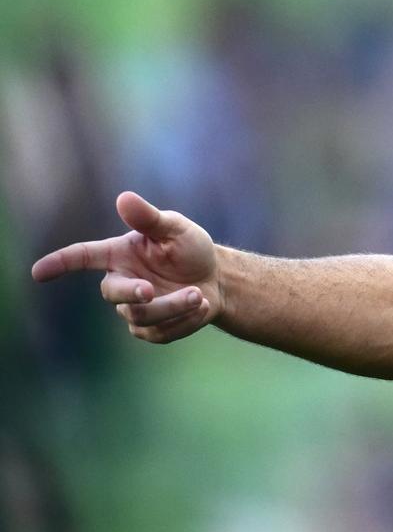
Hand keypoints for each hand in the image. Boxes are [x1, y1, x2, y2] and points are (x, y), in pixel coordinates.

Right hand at [31, 191, 220, 343]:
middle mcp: (122, 282)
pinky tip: (203, 306)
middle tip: (151, 290)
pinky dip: (186, 320)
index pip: (83, 256)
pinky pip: (160, 333)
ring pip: (141, 317)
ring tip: (198, 294)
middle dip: (132, 293)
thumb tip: (124, 198)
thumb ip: (150, 218)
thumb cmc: (191, 248)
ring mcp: (134, 309)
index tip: (38, 272)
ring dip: (173, 307)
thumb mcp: (176, 229)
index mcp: (120, 254)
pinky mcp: (152, 330)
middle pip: (113, 293)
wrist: (216, 278)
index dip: (60, 263)